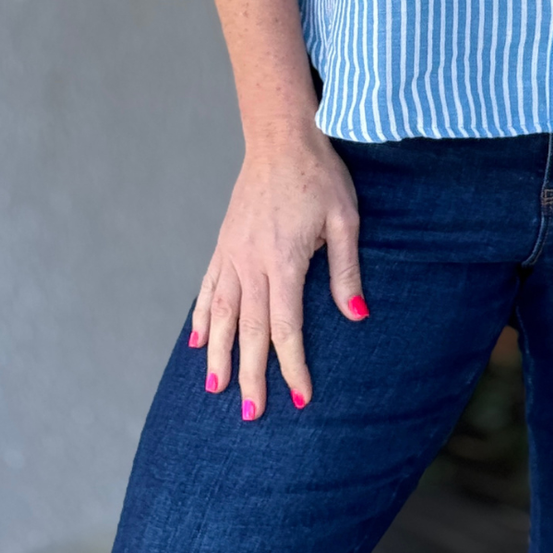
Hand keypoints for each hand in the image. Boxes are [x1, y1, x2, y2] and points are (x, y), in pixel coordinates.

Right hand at [189, 122, 366, 419]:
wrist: (282, 137)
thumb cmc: (320, 175)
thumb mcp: (345, 219)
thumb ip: (345, 271)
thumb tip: (357, 317)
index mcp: (283, 262)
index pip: (286, 328)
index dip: (293, 366)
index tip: (301, 397)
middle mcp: (251, 263)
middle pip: (248, 331)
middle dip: (250, 376)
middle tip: (250, 415)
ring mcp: (232, 253)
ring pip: (218, 315)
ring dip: (216, 355)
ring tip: (215, 389)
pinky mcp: (224, 242)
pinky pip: (208, 288)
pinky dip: (200, 318)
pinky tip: (196, 342)